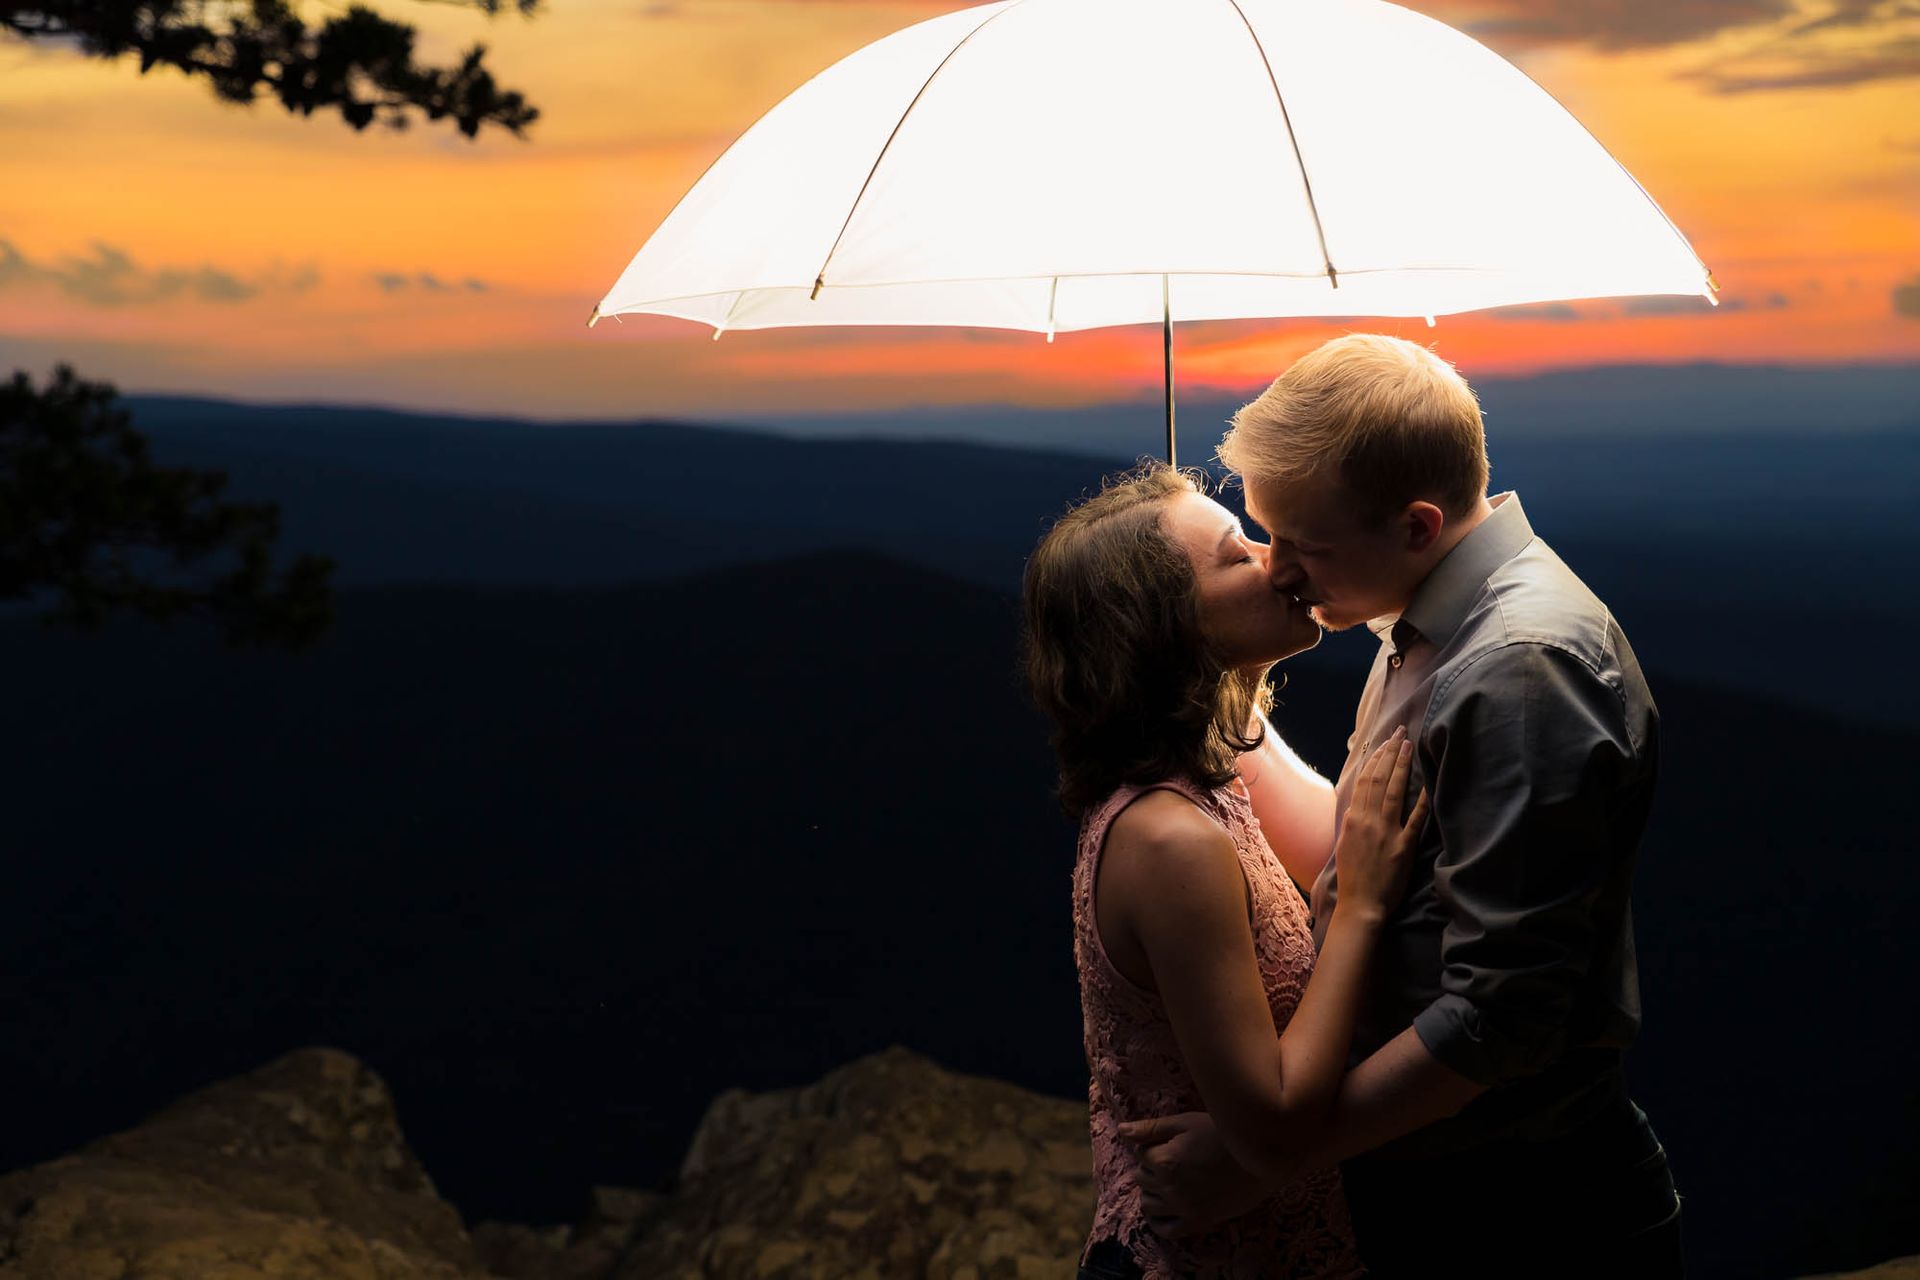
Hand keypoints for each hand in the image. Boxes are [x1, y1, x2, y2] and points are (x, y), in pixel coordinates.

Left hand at [1115, 1112, 1273, 1237]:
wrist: (1260, 1156)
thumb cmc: (1223, 1133)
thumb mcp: (1186, 1122)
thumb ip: (1151, 1128)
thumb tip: (1121, 1131)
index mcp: (1165, 1160)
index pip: (1140, 1154)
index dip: (1153, 1146)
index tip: (1170, 1143)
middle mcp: (1170, 1187)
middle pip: (1142, 1178)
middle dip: (1151, 1167)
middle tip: (1172, 1159)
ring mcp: (1184, 1207)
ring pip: (1148, 1204)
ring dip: (1152, 1192)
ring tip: (1168, 1181)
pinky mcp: (1198, 1221)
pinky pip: (1167, 1230)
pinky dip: (1159, 1222)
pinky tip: (1163, 1210)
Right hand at [1331, 727, 1429, 917]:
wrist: (1361, 904)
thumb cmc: (1354, 876)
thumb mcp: (1345, 844)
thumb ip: (1352, 821)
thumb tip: (1357, 803)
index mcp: (1353, 819)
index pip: (1365, 780)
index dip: (1376, 758)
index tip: (1384, 741)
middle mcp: (1368, 821)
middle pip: (1380, 779)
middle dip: (1390, 753)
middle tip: (1400, 732)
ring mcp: (1386, 832)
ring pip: (1394, 791)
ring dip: (1402, 766)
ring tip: (1409, 746)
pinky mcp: (1403, 847)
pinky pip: (1414, 820)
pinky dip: (1420, 801)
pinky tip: (1427, 784)